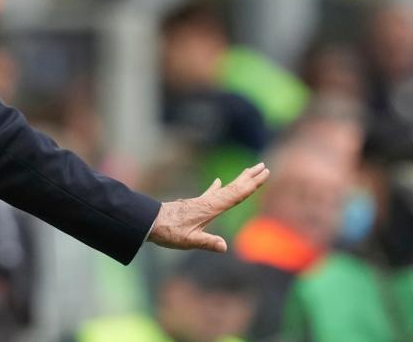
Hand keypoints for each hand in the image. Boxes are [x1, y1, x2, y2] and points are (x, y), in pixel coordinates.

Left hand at [147, 162, 269, 251]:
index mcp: (210, 208)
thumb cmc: (168, 232)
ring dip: (237, 180)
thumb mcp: (189, 241)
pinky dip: (216, 187)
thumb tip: (224, 246)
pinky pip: (210, 193)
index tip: (265, 173)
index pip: (236, 194)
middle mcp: (208, 201)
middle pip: (233, 187)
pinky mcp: (193, 204)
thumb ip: (207, 242)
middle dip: (249, 177)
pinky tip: (217, 181)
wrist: (148, 222)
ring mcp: (200, 202)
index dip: (252, 185)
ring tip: (248, 171)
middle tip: (263, 166)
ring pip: (224, 188)